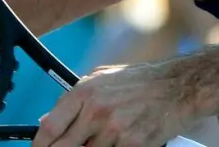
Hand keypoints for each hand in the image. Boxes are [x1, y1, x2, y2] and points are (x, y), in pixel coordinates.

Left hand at [34, 62, 201, 146]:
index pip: (50, 127)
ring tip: (101, 140)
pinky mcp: (133, 145)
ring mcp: (115, 130)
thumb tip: (46, 121)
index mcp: (85, 92)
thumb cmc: (141, 81)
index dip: (39, 145)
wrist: (179, 86)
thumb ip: (74, 98)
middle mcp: (97, 111)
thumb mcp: (102, 79)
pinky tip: (118, 143)